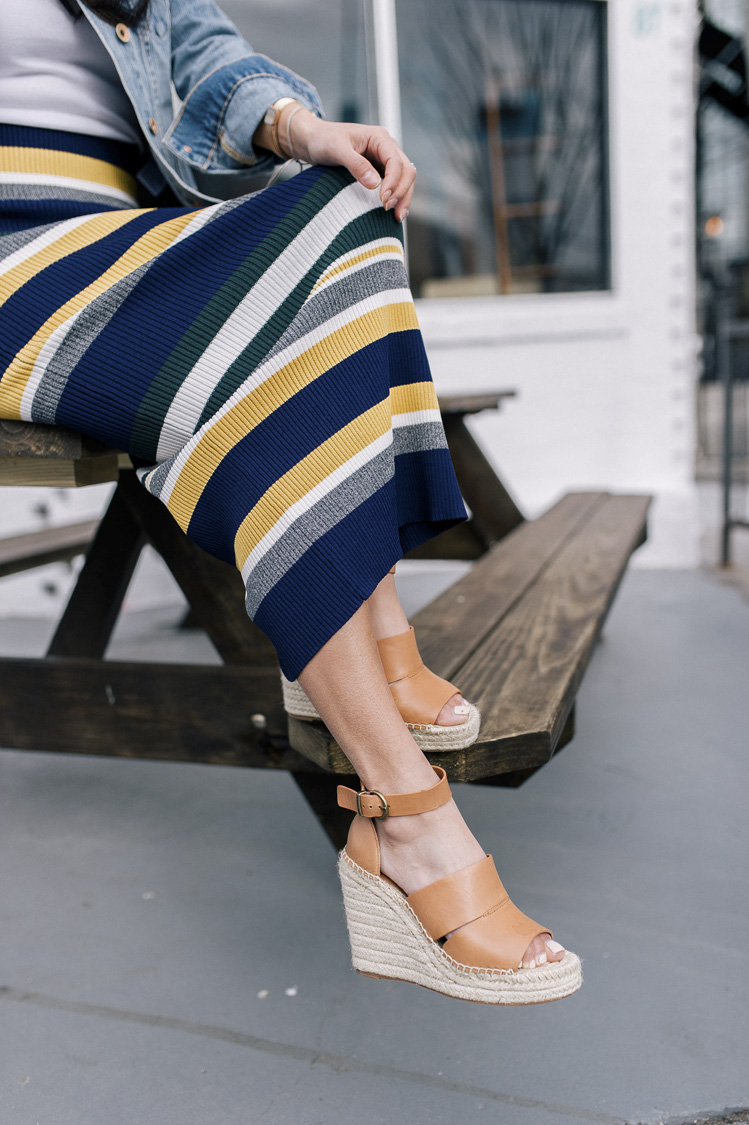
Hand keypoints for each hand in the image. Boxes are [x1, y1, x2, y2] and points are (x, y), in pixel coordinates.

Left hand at [284, 107, 415, 222]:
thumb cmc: (323, 140)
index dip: (393, 182)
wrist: (313, 140)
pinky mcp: (380, 170)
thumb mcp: (336, 149)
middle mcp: (386, 147)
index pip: (396, 162)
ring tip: (397, 217)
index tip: (383, 200)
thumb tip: (375, 184)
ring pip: (405, 179)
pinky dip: (397, 198)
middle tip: (388, 210)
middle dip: (402, 192)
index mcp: (379, 138)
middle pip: (407, 171)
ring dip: (403, 198)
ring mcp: (384, 159)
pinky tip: (393, 212)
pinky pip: (395, 185)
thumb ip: (356, 165)